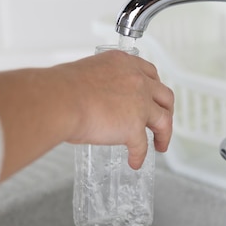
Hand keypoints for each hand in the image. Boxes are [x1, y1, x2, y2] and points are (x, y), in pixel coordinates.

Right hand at [57, 50, 173, 168]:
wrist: (59, 100)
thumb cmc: (60, 89)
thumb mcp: (85, 75)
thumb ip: (97, 84)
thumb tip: (91, 99)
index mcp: (124, 63)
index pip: (149, 73)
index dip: (153, 87)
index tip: (152, 97)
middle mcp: (137, 80)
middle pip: (164, 95)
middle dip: (166, 110)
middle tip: (161, 121)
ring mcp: (139, 104)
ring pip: (164, 120)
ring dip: (164, 134)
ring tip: (160, 145)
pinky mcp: (134, 127)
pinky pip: (141, 146)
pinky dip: (139, 156)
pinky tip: (134, 162)